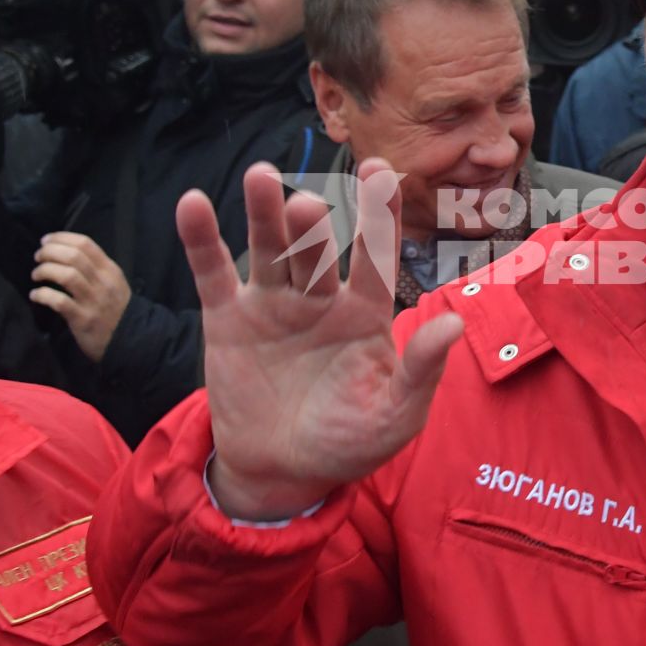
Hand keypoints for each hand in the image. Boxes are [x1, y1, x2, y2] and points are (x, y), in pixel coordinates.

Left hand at [30, 232, 133, 362]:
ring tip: (36, 275)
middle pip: (73, 256)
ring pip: (66, 275)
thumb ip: (95, 268)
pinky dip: (42, 295)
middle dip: (49, 252)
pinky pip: (59, 301)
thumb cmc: (115, 309)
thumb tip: (65, 253)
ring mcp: (93, 301)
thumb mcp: (113, 283)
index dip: (61, 238)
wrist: (129, 340)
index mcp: (109, 270)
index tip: (45, 240)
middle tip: (38, 257)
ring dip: (45, 271)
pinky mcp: (83, 319)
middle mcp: (102, 282)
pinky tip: (35, 295)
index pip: (85, 244)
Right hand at [179, 159, 463, 520]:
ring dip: (264, 213)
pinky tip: (192, 204)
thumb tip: (453, 325)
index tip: (380, 172)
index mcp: (365, 312)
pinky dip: (200, 239)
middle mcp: (319, 297)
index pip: (374, 257)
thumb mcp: (395, 416)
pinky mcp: (227, 318)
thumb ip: (420, 371)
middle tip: (307, 207)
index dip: (379, 216)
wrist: (282, 473)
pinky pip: (212, 273)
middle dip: (311, 227)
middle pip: (315, 250)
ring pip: (268, 249)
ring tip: (260, 177)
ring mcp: (272, 302)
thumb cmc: (349, 441)